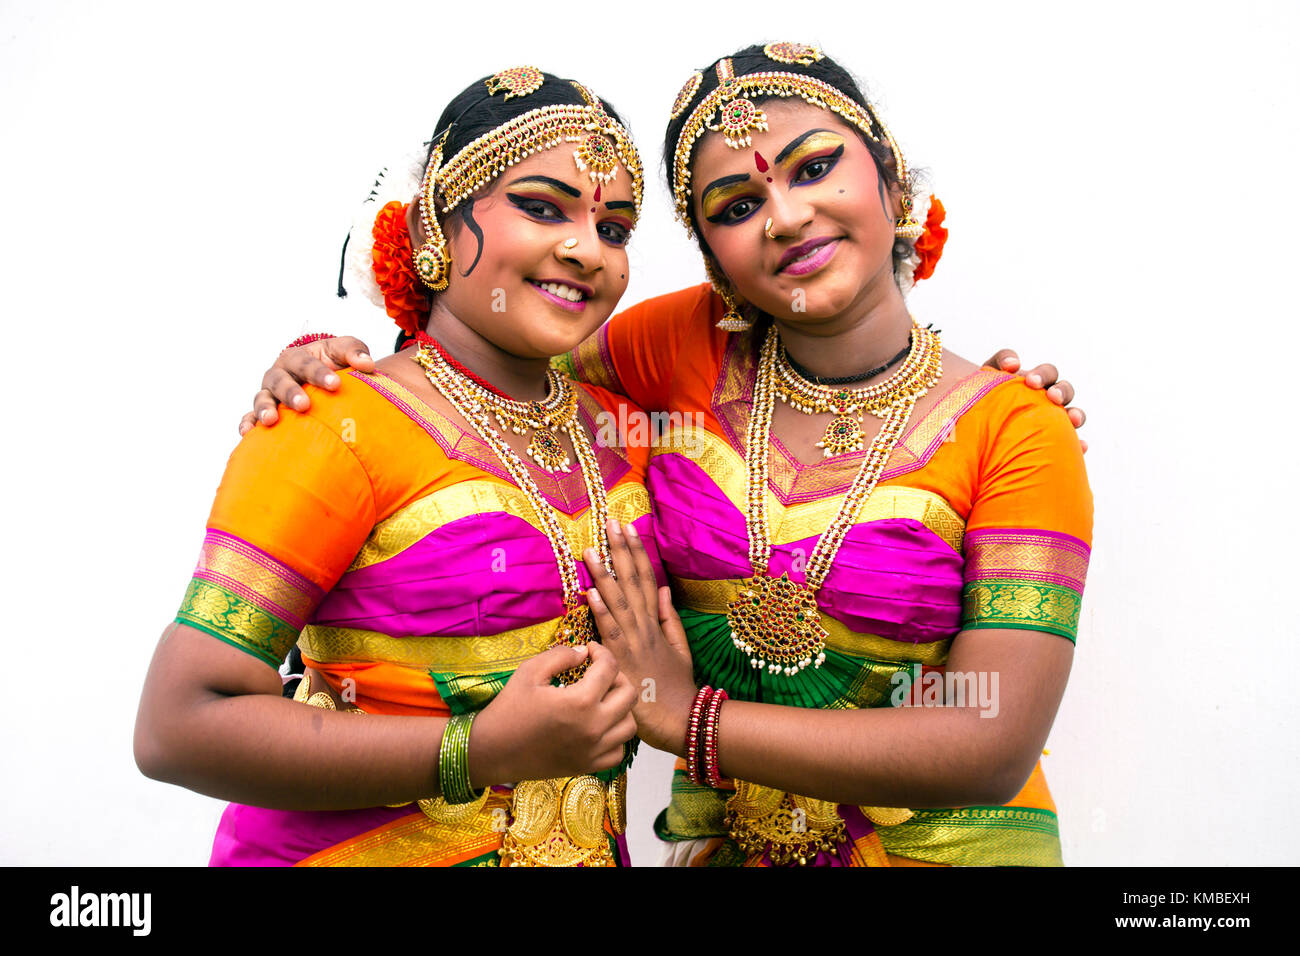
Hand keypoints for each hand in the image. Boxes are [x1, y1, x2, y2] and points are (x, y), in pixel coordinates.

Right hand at [239, 335, 375, 435]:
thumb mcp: (344, 351)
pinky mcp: (264, 412)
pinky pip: (250, 417)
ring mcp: (270, 394)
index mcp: (298, 358)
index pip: (306, 363)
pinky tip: (248, 434)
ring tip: (271, 420)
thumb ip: (354, 352)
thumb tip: (367, 365)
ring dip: (265, 409)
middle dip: (291, 392)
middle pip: (279, 381)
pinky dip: (247, 424)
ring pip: (262, 399)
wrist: (322, 380)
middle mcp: (279, 374)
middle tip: (304, 405)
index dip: (319, 373)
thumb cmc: (334, 363)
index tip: (335, 384)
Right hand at [468, 641, 636, 785]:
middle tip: (599, 673)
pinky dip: (614, 736)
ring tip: (601, 699)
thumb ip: (561, 655)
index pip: (610, 668)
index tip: (590, 650)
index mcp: (580, 702)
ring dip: (621, 707)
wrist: (492, 751)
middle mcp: (593, 728)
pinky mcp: (588, 766)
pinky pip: (618, 751)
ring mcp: (593, 750)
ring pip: (630, 724)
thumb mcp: (530, 672)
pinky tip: (597, 726)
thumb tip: (584, 652)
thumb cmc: (508, 709)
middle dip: (617, 676)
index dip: (602, 652)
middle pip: (629, 694)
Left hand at [583, 520, 695, 755]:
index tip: (629, 528)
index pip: (646, 579)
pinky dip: (600, 612)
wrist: (680, 719)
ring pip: (618, 601)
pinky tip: (590, 593)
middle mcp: (644, 627)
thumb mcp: (679, 649)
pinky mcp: (622, 661)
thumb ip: (669, 618)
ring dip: (604, 574)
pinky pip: (609, 632)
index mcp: (656, 622)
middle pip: (632, 581)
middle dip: (621, 551)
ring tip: (592, 550)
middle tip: (610, 523)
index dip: (637, 552)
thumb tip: (663, 588)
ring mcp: (633, 642)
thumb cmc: (675, 688)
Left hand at [984, 349, 1086, 453]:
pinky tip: (1081, 446)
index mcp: (1036, 382)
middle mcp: (1049, 399)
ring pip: (1074, 414)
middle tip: (1051, 396)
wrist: (979, 421)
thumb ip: (1000, 361)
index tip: (1030, 382)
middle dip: (1061, 392)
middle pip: (1065, 391)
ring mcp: (1055, 419)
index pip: (1048, 373)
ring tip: (1071, 420)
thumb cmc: (985, 395)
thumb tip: (1014, 363)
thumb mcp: (988, 375)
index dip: (1043, 375)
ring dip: (1076, 414)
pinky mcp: (1057, 440)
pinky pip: (1073, 442)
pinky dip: (1079, 443)